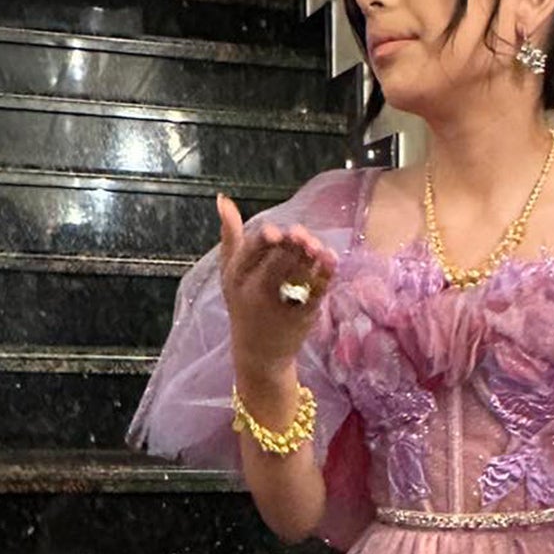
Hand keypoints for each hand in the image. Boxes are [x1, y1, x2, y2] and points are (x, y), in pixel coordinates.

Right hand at [216, 192, 337, 381]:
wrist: (259, 354)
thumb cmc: (244, 306)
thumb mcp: (230, 272)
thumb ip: (229, 235)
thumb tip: (222, 199)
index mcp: (238, 276)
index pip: (251, 252)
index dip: (265, 240)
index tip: (277, 233)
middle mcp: (258, 291)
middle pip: (279, 260)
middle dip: (292, 244)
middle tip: (301, 235)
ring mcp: (282, 305)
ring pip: (299, 273)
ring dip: (311, 255)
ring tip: (317, 246)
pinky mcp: (303, 315)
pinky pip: (317, 289)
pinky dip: (326, 272)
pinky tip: (331, 258)